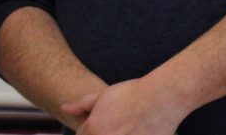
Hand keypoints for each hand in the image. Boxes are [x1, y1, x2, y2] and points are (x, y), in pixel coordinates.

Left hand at [62, 78, 184, 134]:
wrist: (161, 98)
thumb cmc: (131, 94)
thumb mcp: (102, 95)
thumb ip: (80, 104)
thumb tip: (64, 108)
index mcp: (94, 129)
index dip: (89, 129)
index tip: (102, 123)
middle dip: (102, 132)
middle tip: (117, 123)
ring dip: (114, 134)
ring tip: (125, 126)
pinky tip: (135, 129)